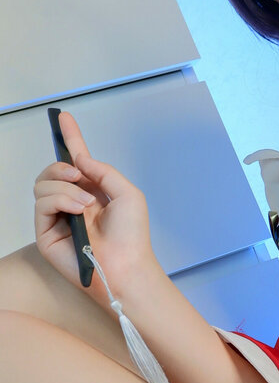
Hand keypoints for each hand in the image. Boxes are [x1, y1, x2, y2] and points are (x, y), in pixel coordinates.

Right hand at [34, 112, 156, 304]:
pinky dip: (60, 200)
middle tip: (77, 174)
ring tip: (86, 203)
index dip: (69, 138)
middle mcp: (72, 202)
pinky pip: (42, 203)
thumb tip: (78, 160)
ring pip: (43, 185)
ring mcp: (57, 217)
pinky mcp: (46, 232)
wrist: (127, 265)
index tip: (63, 117)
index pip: (76, 162)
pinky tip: (78, 209)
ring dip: (66, 188)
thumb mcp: (128, 194)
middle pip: (52, 171)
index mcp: (92, 191)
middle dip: (61, 166)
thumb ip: (104, 171)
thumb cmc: (132, 236)